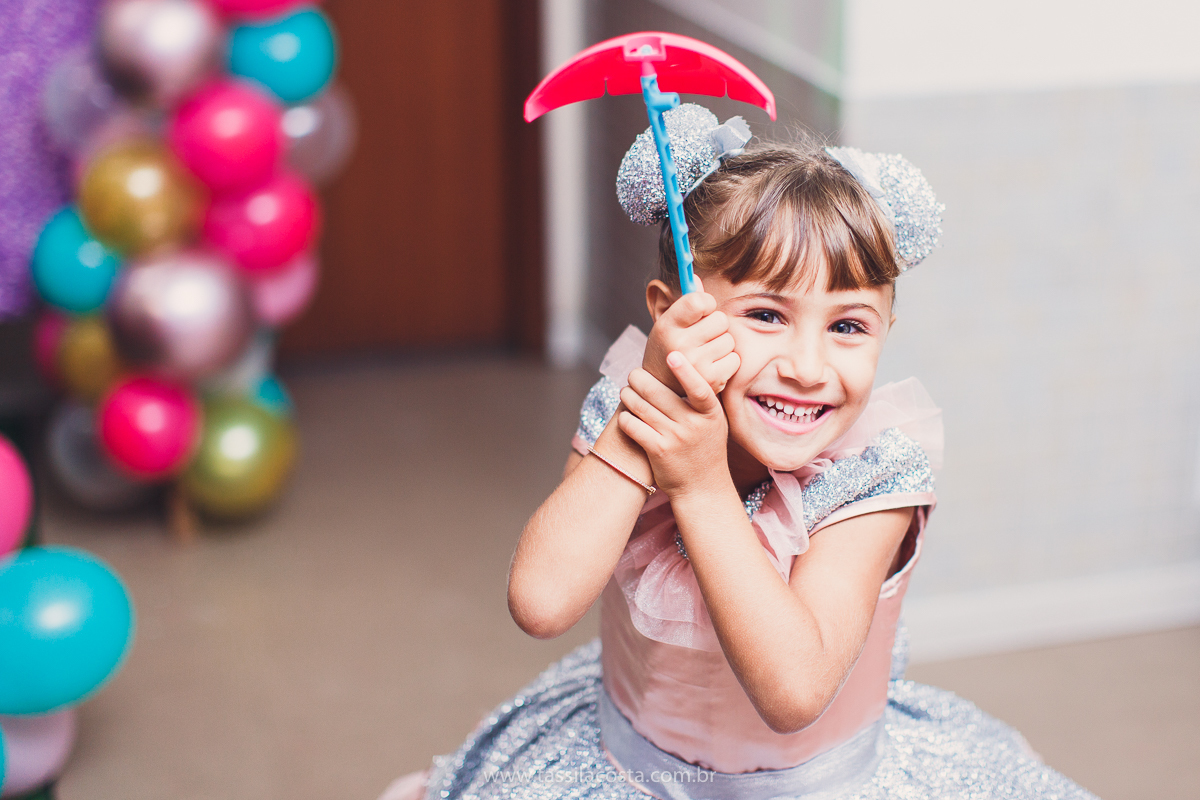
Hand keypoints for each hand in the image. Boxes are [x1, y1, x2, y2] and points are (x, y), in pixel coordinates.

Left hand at [618, 352, 730, 498]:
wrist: (703, 488)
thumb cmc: (706, 449)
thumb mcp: (714, 423)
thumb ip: (702, 400)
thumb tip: (682, 366)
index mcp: (710, 414)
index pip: (699, 388)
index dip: (686, 371)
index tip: (672, 356)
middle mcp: (694, 425)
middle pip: (658, 392)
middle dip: (639, 379)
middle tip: (634, 375)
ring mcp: (675, 438)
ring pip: (641, 406)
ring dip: (628, 396)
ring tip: (626, 392)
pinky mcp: (658, 451)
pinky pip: (633, 426)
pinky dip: (625, 418)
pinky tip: (626, 417)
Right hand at [643, 276, 739, 395]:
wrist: (661, 389)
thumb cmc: (668, 349)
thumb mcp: (669, 324)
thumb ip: (686, 302)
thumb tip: (695, 277)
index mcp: (667, 326)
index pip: (699, 301)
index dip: (705, 303)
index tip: (699, 312)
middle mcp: (680, 345)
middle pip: (720, 320)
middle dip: (715, 326)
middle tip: (701, 337)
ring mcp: (696, 365)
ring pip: (729, 339)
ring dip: (721, 344)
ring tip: (704, 353)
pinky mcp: (711, 381)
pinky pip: (735, 359)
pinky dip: (727, 362)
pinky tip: (711, 366)